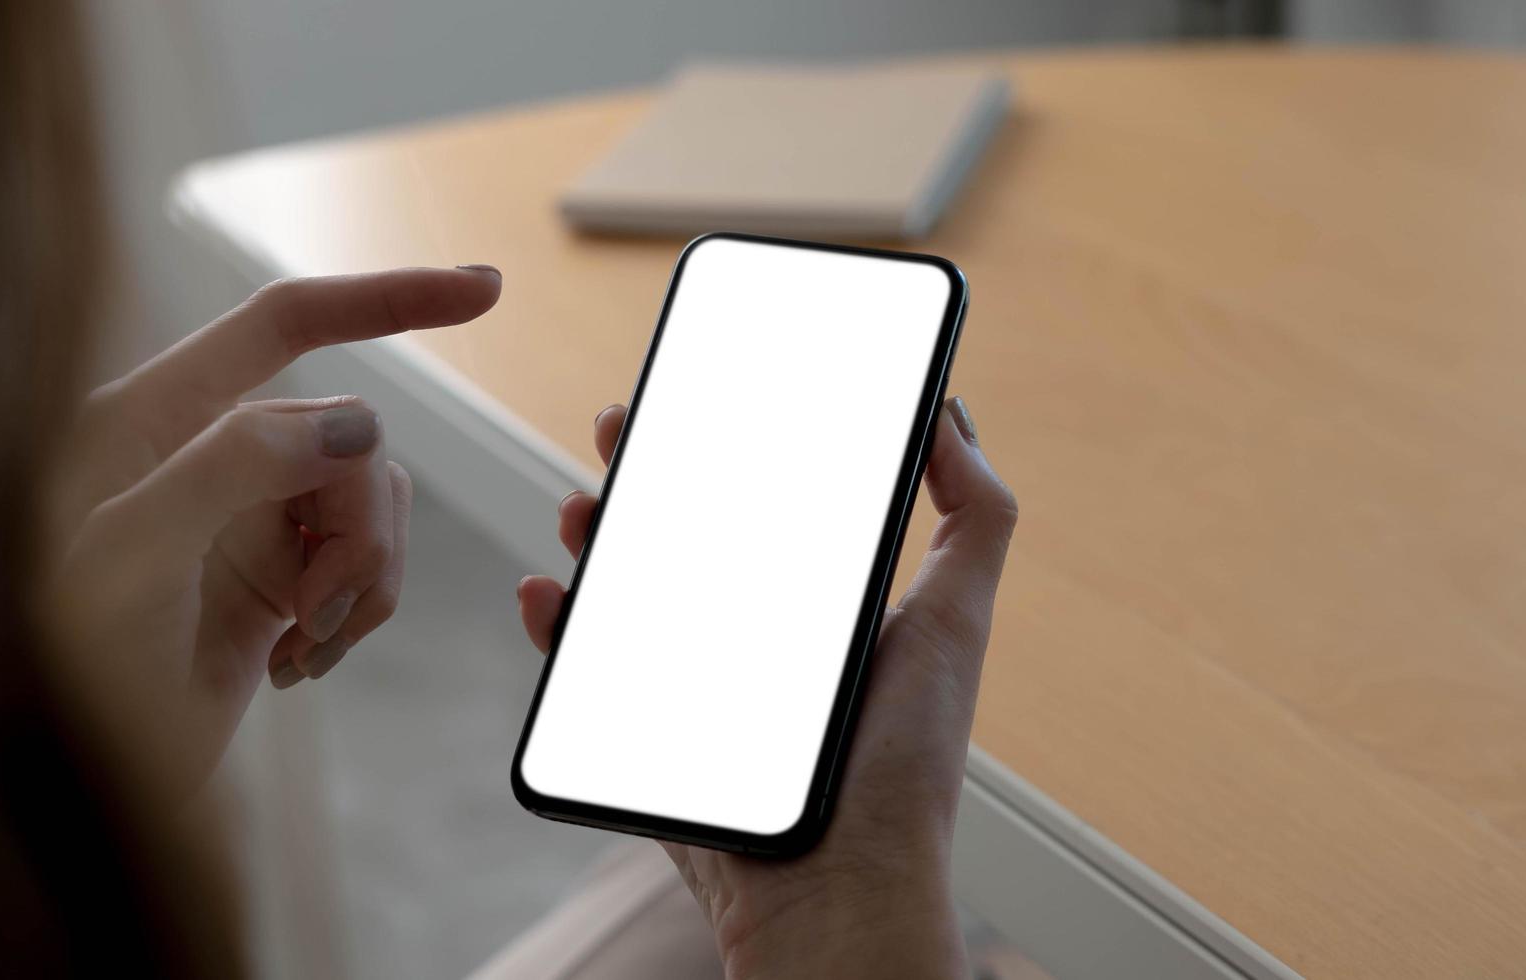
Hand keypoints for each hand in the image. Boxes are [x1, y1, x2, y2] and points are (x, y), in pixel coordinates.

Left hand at [45, 267, 500, 787]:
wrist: (79, 782)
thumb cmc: (66, 665)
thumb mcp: (128, 555)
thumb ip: (231, 470)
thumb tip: (352, 424)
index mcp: (153, 416)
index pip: (284, 324)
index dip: (386, 299)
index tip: (482, 291)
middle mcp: (209, 452)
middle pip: (353, 439)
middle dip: (363, 526)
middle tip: (320, 610)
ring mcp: (253, 515)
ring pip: (376, 501)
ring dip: (367, 577)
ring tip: (307, 641)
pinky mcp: (284, 577)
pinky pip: (372, 563)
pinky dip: (361, 612)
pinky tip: (301, 659)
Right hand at [517, 396, 1016, 978]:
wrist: (839, 887)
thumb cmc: (905, 764)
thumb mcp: (956, 621)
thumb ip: (975, 519)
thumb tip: (952, 412)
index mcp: (818, 607)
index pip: (766, 504)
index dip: (731, 444)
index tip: (703, 393)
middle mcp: (755, 639)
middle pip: (685, 534)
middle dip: (647, 472)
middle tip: (620, 425)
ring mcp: (697, 686)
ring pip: (628, 590)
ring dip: (595, 534)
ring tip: (584, 504)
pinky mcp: (647, 735)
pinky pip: (584, 670)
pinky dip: (557, 624)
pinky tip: (550, 591)